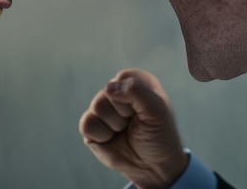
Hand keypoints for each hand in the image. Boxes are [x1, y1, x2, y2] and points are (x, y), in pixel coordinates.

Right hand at [79, 69, 187, 188]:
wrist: (153, 168)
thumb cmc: (159, 136)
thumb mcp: (157, 110)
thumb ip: (136, 91)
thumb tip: (108, 88)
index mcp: (136, 82)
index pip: (123, 78)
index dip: (134, 97)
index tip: (146, 110)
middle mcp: (118, 92)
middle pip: (108, 92)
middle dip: (123, 113)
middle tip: (134, 123)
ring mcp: (102, 109)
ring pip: (97, 107)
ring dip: (114, 125)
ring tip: (124, 131)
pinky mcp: (91, 126)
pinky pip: (87, 124)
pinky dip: (102, 136)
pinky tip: (112, 139)